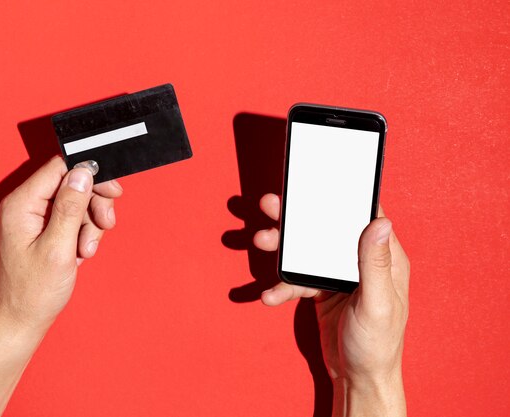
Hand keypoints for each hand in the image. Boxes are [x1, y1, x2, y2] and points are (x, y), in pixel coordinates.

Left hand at [0, 156, 122, 331]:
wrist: (23, 321)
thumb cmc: (34, 292)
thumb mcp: (58, 248)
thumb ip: (71, 207)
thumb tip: (83, 172)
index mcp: (21, 204)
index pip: (59, 168)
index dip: (90, 174)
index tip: (112, 191)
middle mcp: (25, 205)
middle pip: (71, 184)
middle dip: (93, 204)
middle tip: (105, 224)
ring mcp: (33, 218)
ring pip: (76, 202)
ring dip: (90, 224)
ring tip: (86, 250)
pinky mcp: (43, 230)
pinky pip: (72, 219)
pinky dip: (83, 234)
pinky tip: (80, 253)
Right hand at [254, 194, 408, 415]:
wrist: (358, 378)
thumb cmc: (378, 345)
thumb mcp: (378, 304)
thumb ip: (374, 263)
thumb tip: (380, 221)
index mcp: (383, 259)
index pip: (365, 216)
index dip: (344, 196)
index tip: (319, 180)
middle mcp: (360, 262)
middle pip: (327, 229)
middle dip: (298, 218)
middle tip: (272, 204)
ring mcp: (339, 275)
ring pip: (308, 251)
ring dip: (283, 248)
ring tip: (261, 242)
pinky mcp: (322, 290)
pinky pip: (298, 279)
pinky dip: (282, 285)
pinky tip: (269, 295)